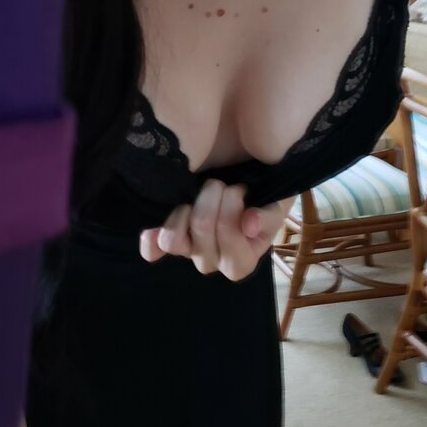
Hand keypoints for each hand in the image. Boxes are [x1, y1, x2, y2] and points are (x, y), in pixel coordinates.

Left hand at [139, 180, 293, 281]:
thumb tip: (249, 225)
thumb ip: (268, 215)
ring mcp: (187, 248)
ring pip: (174, 243)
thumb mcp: (275, 200)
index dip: (231, 224)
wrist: (240, 165)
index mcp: (243, 258)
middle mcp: (213, 258)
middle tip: (218, 183)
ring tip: (192, 194)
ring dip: (183, 213)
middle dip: (210, 204)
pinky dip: (151, 238)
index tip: (237, 190)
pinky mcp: (167, 235)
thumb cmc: (261, 187)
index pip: (235, 262)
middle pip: (203, 244)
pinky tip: (154, 227)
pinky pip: (153, 248)